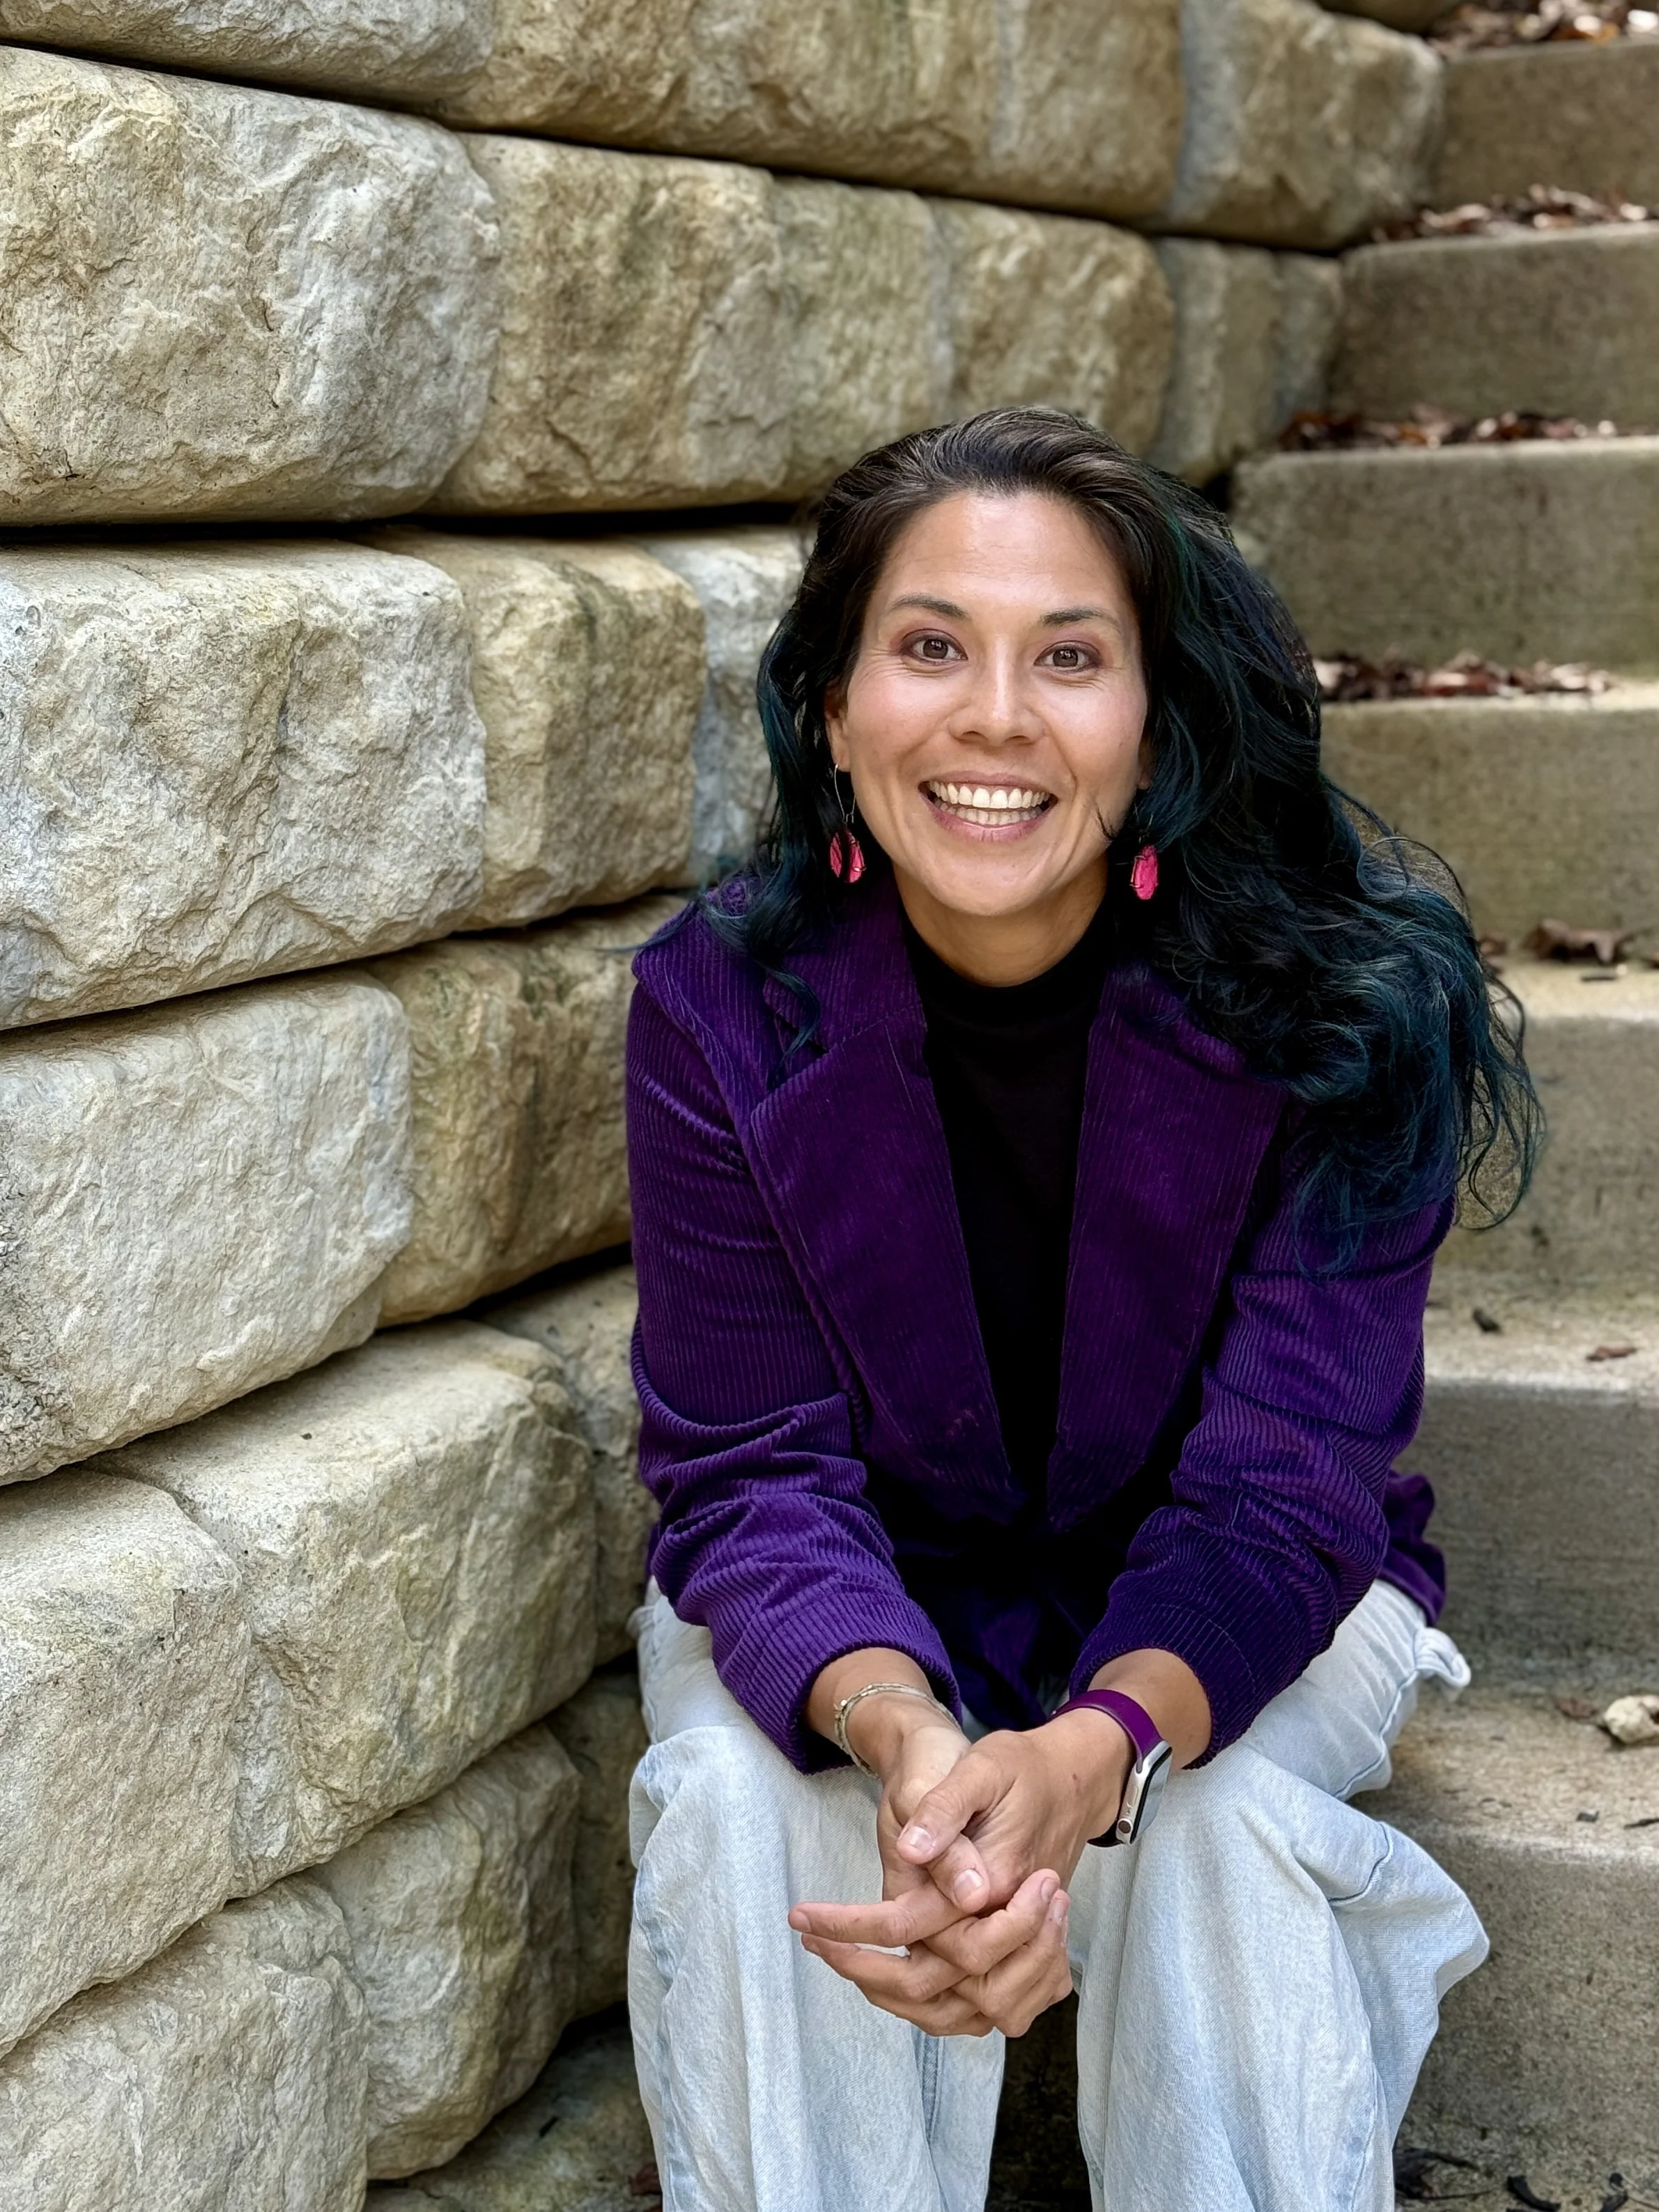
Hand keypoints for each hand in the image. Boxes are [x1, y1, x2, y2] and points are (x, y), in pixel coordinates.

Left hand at [790, 1694, 1123, 2036]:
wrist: (1073, 1779)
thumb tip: (914, 1850)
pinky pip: (979, 2007)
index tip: (803, 1916)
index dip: (853, 1927)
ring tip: (840, 1960)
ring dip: (893, 1996)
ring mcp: (1021, 1946)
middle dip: (864, 1970)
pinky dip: (934, 2006)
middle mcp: (1009, 1925)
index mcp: (996, 1882)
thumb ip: (947, 1810)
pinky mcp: (1022, 1953)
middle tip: (811, 1939)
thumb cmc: (1022, 1768)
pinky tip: (893, 1980)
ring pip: (956, 2009)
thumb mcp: (982, 1767)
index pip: (914, 1925)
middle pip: (931, 1984)